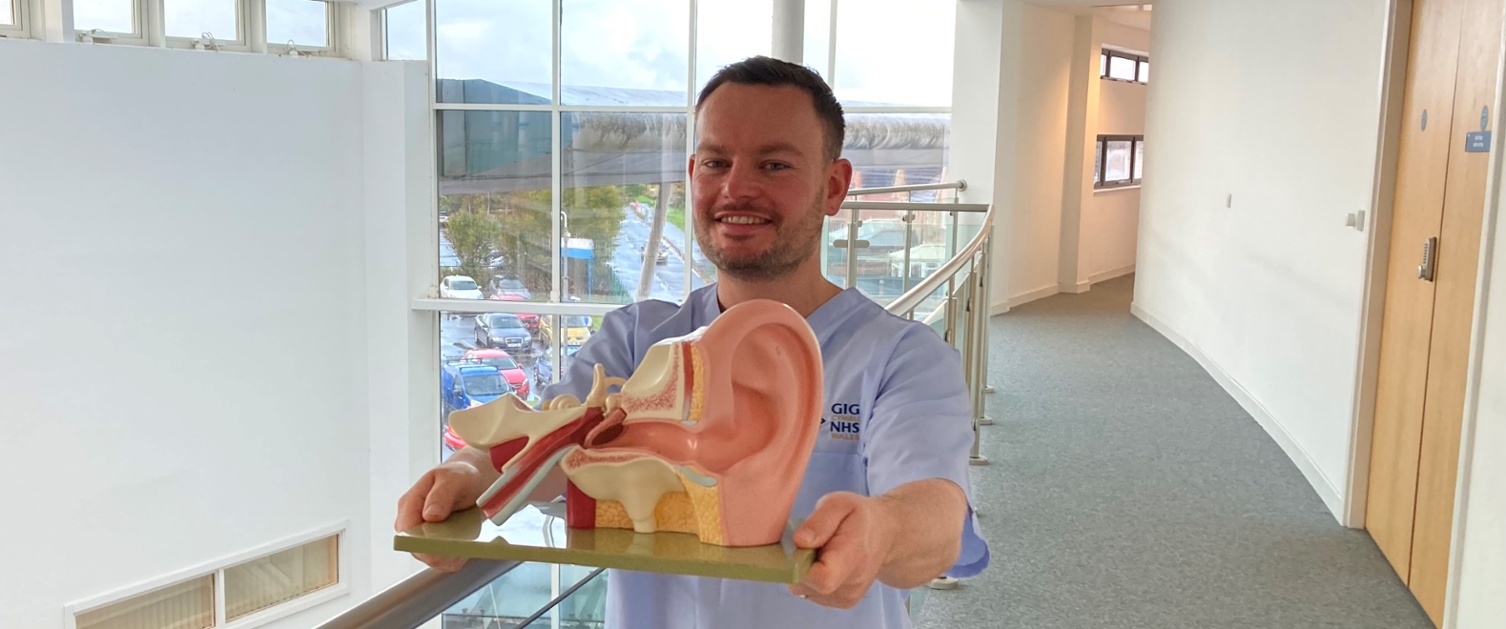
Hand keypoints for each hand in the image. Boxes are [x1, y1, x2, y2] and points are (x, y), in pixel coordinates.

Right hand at [395, 459, 486, 571]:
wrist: (474, 479)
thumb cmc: (460, 476)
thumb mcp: (453, 478)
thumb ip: (441, 495)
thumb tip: (429, 516)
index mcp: (410, 504)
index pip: (406, 530)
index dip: (420, 541)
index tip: (438, 545)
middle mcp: (415, 523)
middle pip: (418, 549)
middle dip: (439, 551)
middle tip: (460, 545)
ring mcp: (427, 535)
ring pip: (433, 558)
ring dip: (451, 555)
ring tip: (467, 544)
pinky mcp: (441, 545)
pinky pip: (447, 560)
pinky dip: (459, 556)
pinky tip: (469, 546)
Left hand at [787, 492, 898, 608]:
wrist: (885, 536)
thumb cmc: (859, 517)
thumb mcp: (839, 504)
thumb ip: (819, 522)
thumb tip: (799, 541)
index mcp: (853, 556)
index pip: (823, 578)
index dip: (800, 564)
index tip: (801, 545)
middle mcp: (852, 583)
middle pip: (806, 584)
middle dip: (797, 563)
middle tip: (811, 542)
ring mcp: (847, 597)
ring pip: (803, 589)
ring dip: (803, 570)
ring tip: (820, 552)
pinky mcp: (842, 603)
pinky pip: (810, 593)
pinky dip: (810, 578)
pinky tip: (824, 563)